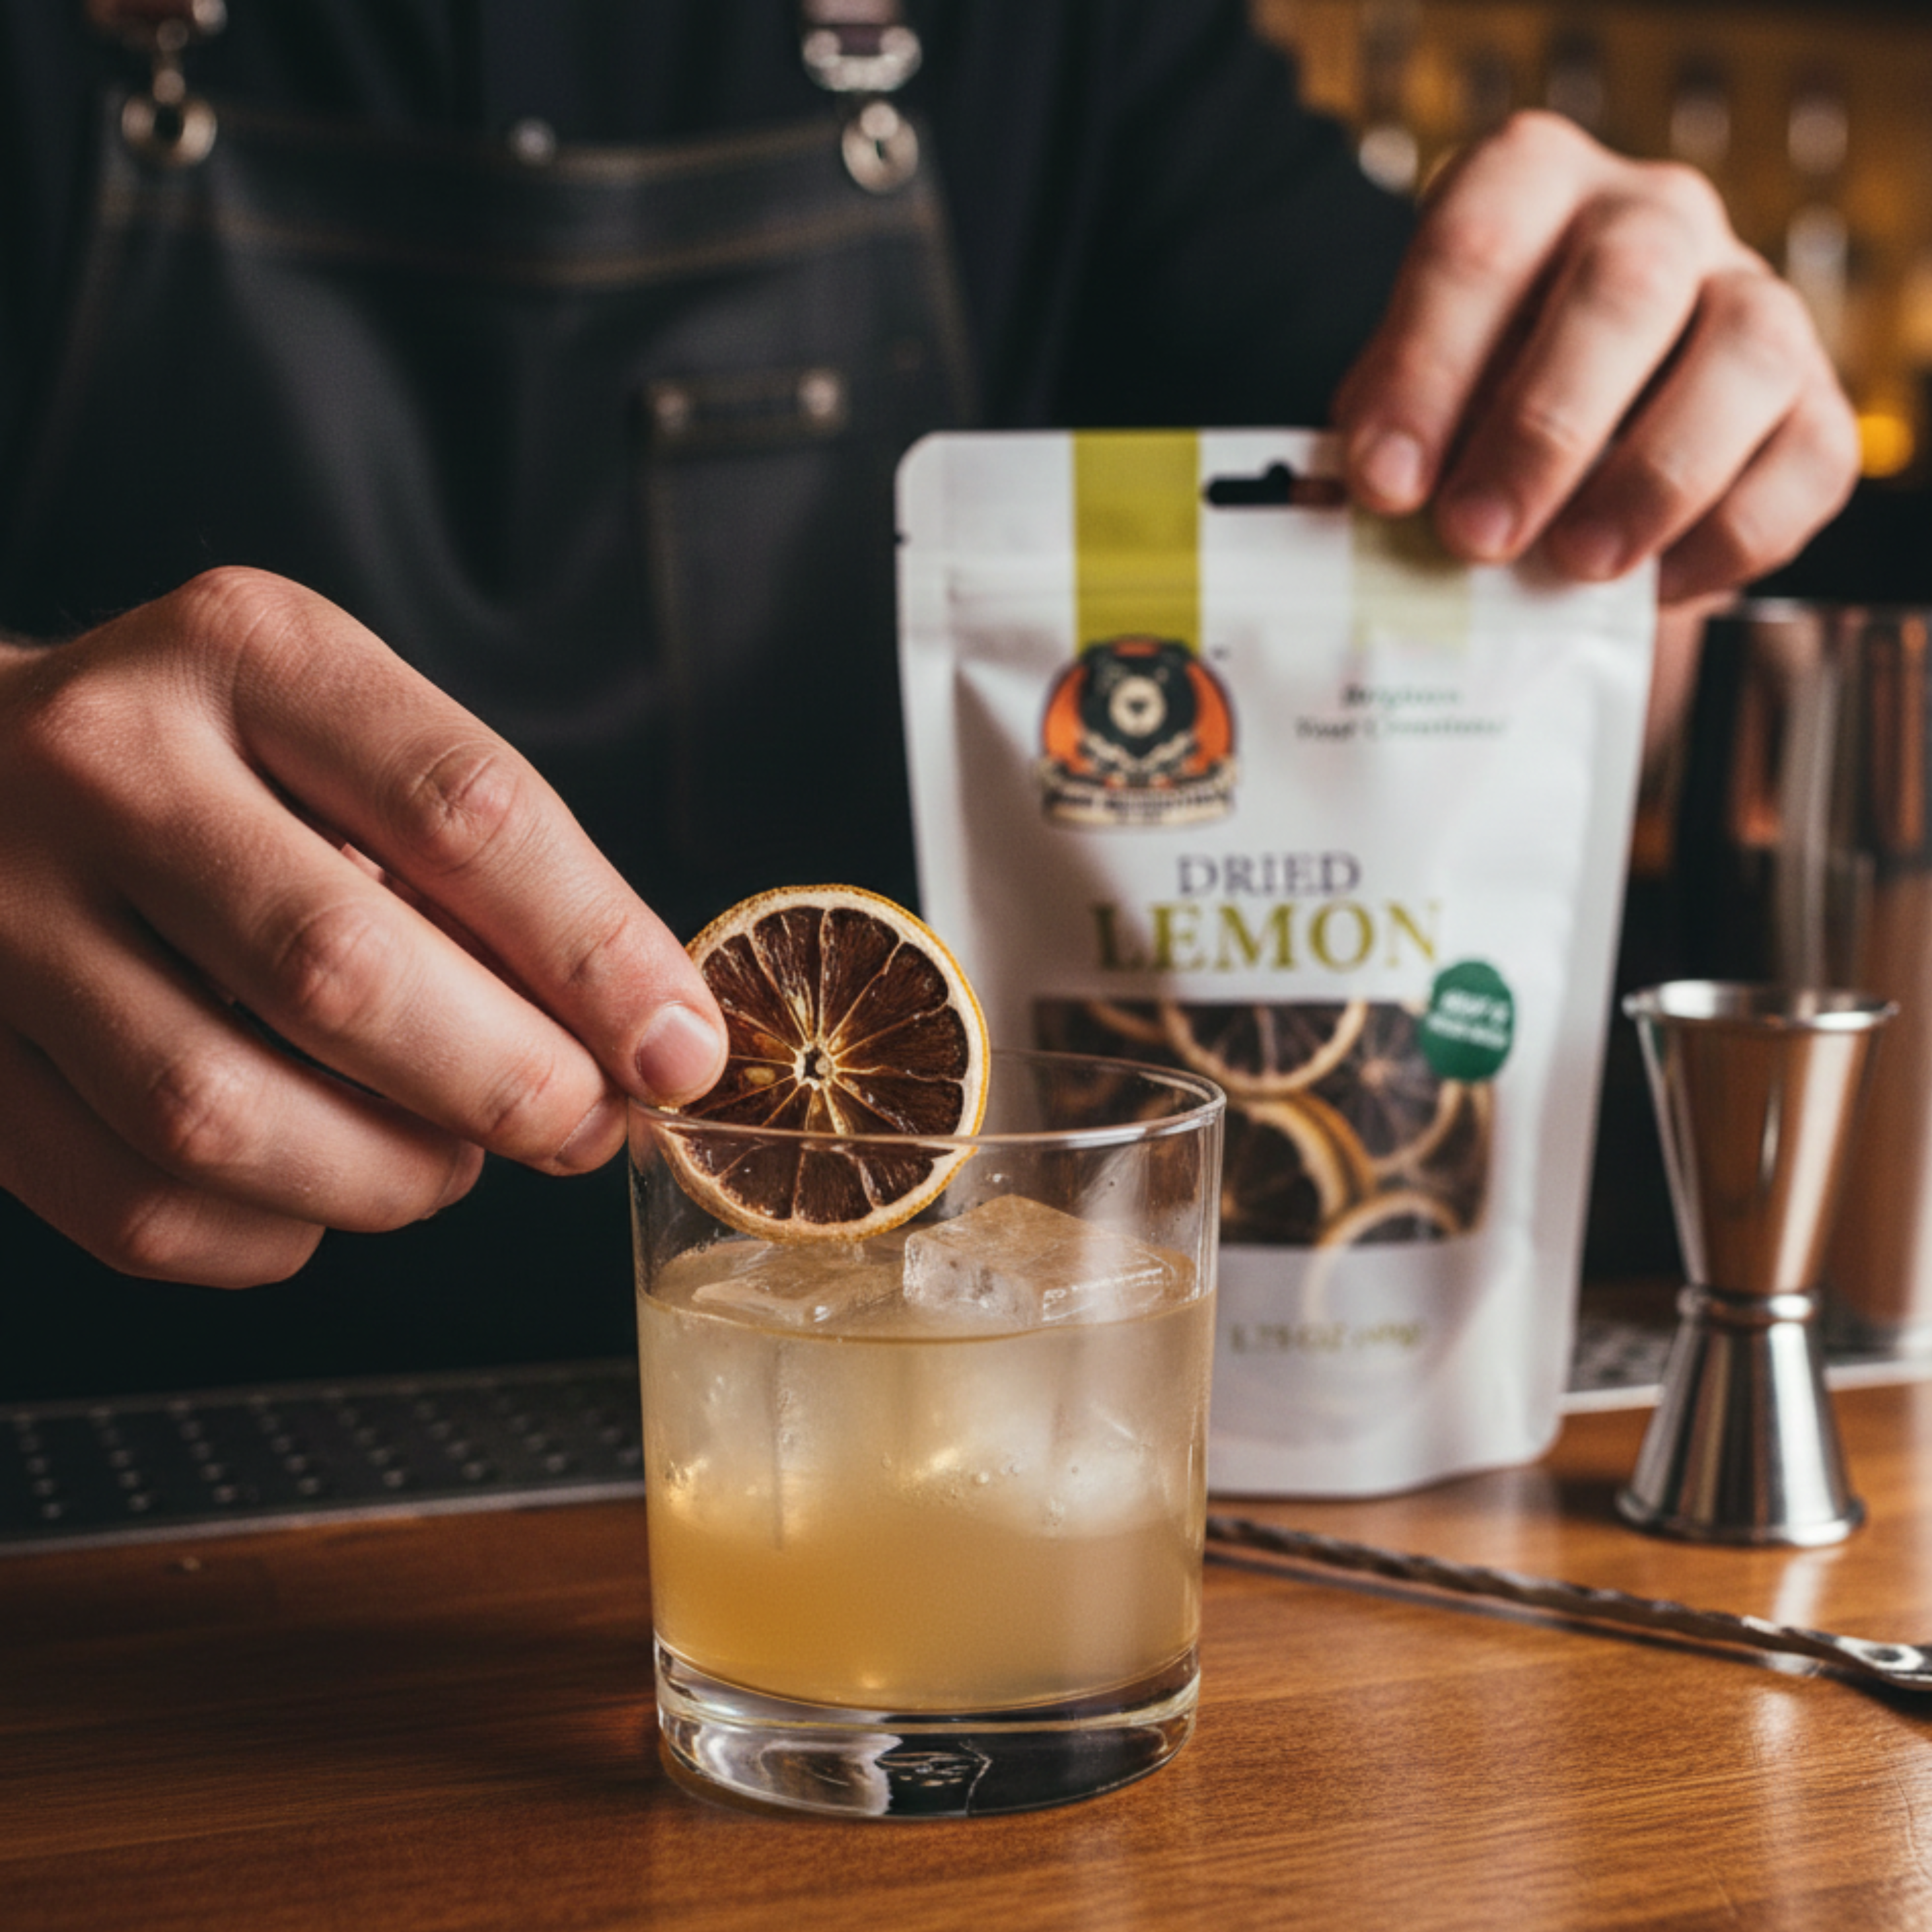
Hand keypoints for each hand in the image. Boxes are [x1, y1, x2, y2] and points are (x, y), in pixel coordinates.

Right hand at [0, 568, 726, 1287]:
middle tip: (578, 1126)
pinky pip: (139, 1207)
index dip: (599, 955)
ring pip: (225, 1115)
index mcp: (245, 654)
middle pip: (344, 973)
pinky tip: (319, 1186)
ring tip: (448, 1158)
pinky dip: (272, 1234)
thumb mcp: (346, 738)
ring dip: (390, 1176)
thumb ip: (486, 865)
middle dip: (508, 1085)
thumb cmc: (211, 764)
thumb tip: (642, 1036)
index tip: (679, 1052)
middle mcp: (103, 766)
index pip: (465, 811)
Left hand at [1333, 111, 1860, 603]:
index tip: (1384, 481)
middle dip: (1542, 427)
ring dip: (1652, 475)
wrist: (1576, 438)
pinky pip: (1807, 456)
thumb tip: (1355, 519)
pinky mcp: (1812, 398)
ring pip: (1744, 354)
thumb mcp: (1410, 403)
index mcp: (1530, 188)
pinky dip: (1732, 532)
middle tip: (1477, 536)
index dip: (1426, 368)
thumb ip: (1388, 441)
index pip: (1478, 246)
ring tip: (1576, 564)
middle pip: (1625, 289)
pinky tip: (1655, 587)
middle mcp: (1653, 217)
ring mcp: (1750, 296)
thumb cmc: (1472, 408)